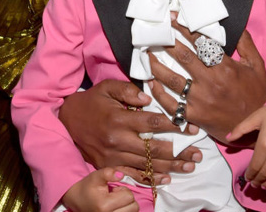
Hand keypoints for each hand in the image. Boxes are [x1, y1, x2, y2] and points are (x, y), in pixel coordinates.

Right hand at [59, 79, 200, 183]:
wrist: (66, 121)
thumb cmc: (91, 102)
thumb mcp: (107, 87)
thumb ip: (128, 89)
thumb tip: (149, 97)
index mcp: (119, 118)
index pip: (152, 123)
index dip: (174, 126)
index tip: (191, 128)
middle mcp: (117, 139)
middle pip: (154, 148)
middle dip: (179, 151)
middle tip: (198, 153)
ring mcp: (113, 156)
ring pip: (147, 164)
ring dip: (171, 166)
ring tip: (190, 165)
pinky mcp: (109, 167)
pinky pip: (133, 175)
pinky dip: (151, 178)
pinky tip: (167, 178)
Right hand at [61, 168, 137, 211]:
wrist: (76, 200)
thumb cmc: (87, 187)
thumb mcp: (96, 176)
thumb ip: (108, 172)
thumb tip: (121, 175)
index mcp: (105, 206)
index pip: (129, 196)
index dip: (122, 190)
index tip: (112, 190)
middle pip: (134, 207)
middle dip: (126, 198)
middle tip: (114, 196)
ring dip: (127, 206)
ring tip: (115, 202)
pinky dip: (125, 210)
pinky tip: (116, 207)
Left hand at [149, 23, 265, 142]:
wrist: (255, 128)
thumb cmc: (257, 95)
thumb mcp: (257, 66)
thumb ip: (246, 44)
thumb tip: (237, 25)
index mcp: (225, 67)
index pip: (200, 42)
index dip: (184, 28)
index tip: (172, 18)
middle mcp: (210, 82)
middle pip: (182, 57)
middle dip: (167, 42)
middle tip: (155, 32)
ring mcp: (200, 100)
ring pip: (172, 79)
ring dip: (156, 65)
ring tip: (146, 54)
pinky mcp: (194, 116)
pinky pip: (171, 104)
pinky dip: (159, 93)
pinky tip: (151, 83)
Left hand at [227, 96, 265, 189]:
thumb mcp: (257, 116)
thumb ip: (241, 129)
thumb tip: (228, 138)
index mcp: (264, 144)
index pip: (255, 166)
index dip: (250, 174)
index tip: (247, 178)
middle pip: (265, 173)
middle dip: (258, 181)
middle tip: (254, 184)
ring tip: (265, 186)